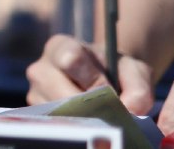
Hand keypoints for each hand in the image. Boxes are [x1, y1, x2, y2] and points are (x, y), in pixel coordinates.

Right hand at [26, 34, 154, 114]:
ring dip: (84, 120)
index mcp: (60, 46)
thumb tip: (130, 110)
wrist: (106, 80)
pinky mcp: (38, 115)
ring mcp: (35, 93)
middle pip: (61, 92)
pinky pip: (57, 125)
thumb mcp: (134, 70)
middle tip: (110, 113)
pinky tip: (91, 124)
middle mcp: (40, 68)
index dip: (95, 79)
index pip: (71, 59)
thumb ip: (138, 87)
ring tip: (101, 117)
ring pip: (59, 113)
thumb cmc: (116, 71)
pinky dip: (77, 128)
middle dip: (90, 107)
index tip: (112, 90)